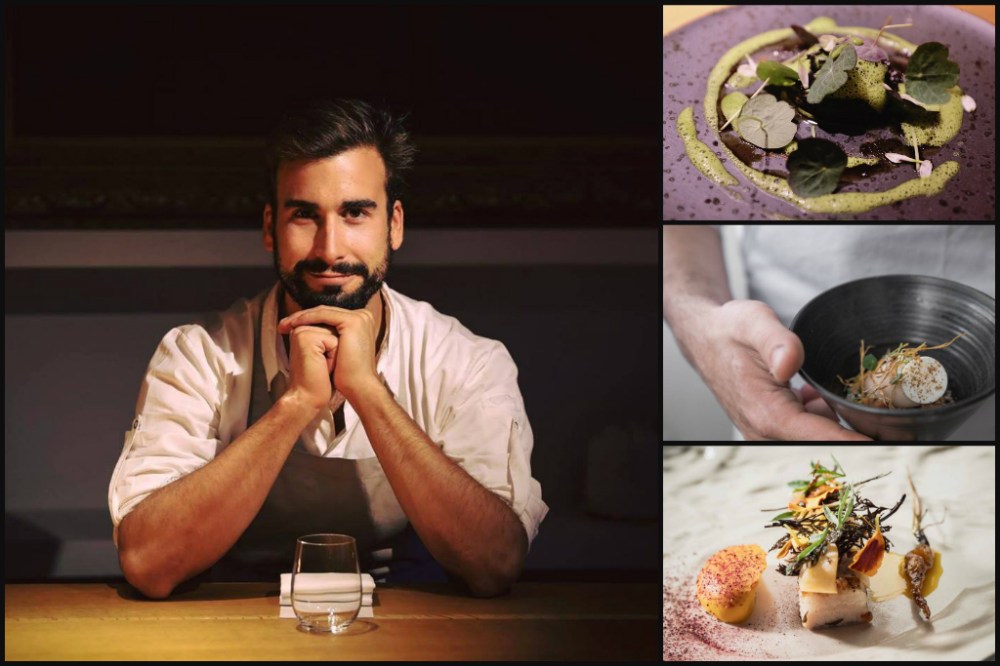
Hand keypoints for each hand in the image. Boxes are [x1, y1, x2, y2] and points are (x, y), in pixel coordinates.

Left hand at [277, 306, 380, 405]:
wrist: (358, 387)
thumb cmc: (346, 374)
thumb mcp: (337, 350)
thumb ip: (329, 337)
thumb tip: (310, 332)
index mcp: (361, 321)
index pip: (329, 315)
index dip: (307, 319)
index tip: (287, 327)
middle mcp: (362, 315)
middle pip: (325, 312)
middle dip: (301, 317)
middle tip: (282, 325)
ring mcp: (359, 317)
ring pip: (323, 312)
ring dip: (300, 317)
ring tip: (284, 325)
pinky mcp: (353, 321)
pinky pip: (324, 315)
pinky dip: (307, 318)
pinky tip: (293, 325)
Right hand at [684, 300, 870, 440]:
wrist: (706, 338)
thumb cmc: (729, 330)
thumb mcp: (753, 321)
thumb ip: (776, 340)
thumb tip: (790, 362)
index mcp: (766, 414)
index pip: (823, 439)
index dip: (862, 444)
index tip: (900, 447)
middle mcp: (766, 433)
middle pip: (826, 448)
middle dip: (858, 434)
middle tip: (888, 416)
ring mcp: (768, 435)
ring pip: (820, 443)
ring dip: (840, 425)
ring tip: (840, 395)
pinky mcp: (772, 431)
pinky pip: (810, 435)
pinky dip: (825, 420)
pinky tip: (817, 396)